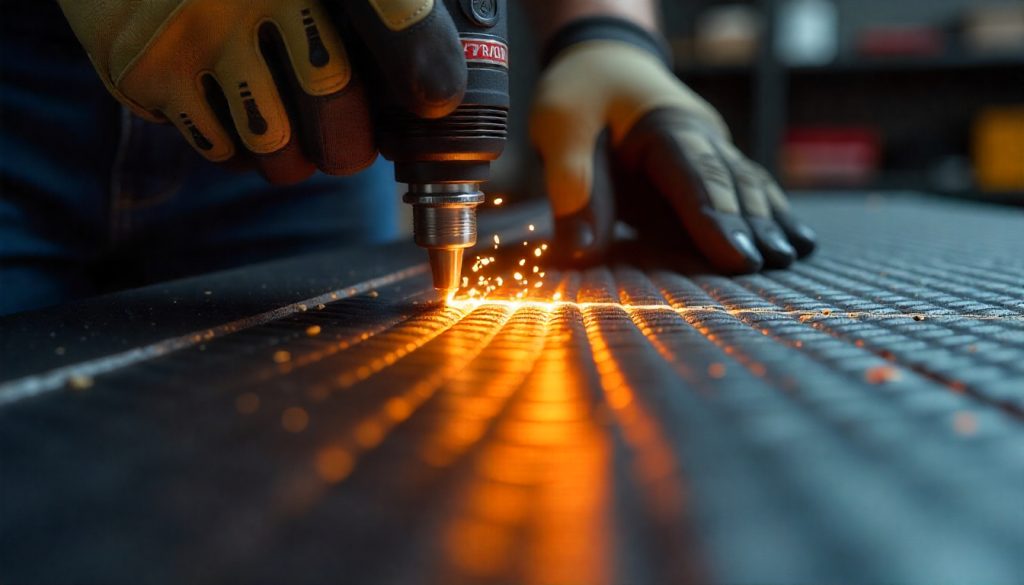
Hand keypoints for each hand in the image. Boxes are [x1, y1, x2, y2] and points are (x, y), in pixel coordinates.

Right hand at [59, 0, 466, 183]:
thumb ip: (371, 13)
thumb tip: (434, 82)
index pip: (390, 13)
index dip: (422, 60)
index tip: (435, 98)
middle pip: (332, 97)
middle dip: (348, 146)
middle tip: (348, 150)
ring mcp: (198, 26)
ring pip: (275, 142)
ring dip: (290, 158)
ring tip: (286, 136)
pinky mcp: (147, 68)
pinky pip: (220, 149)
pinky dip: (237, 150)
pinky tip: (234, 119)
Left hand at [530, 23, 815, 272]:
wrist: (605, 57)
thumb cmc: (579, 92)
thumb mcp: (558, 127)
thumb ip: (571, 184)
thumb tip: (580, 252)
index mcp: (662, 126)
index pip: (695, 177)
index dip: (717, 220)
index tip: (739, 257)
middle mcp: (698, 135)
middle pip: (731, 183)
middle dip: (753, 225)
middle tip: (772, 265)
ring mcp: (709, 147)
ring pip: (746, 185)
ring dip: (768, 220)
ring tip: (791, 257)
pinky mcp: (707, 163)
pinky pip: (743, 188)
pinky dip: (769, 213)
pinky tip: (795, 240)